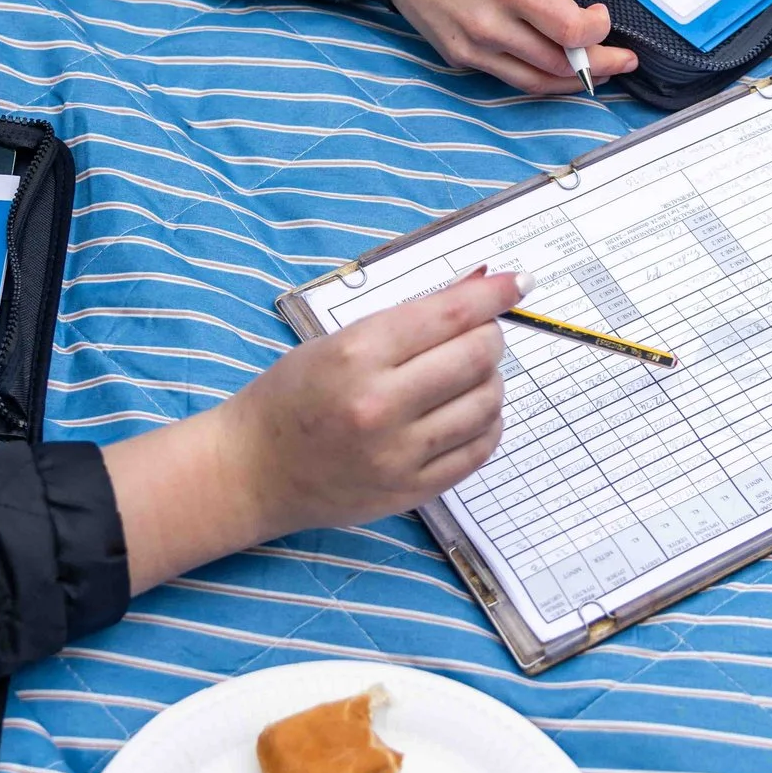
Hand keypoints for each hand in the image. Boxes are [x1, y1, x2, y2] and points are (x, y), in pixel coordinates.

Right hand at [103, 272, 526, 589]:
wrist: (253, 470)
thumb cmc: (291, 396)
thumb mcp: (338, 341)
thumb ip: (409, 319)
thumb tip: (476, 288)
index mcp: (358, 355)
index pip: (450, 316)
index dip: (493, 294)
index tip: (518, 282)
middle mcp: (381, 404)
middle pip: (477, 358)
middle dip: (489, 337)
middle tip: (479, 334)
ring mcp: (399, 454)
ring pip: (486, 404)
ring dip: (490, 381)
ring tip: (468, 375)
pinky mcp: (411, 490)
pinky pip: (478, 450)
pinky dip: (486, 424)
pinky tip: (468, 412)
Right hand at [388, 0, 637, 93]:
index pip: (570, 30)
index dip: (598, 31)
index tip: (603, 18)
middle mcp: (491, 22)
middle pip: (560, 63)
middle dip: (600, 64)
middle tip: (622, 60)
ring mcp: (474, 46)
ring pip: (538, 81)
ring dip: (575, 81)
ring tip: (599, 73)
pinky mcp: (460, 57)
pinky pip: (510, 77)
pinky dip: (539, 76)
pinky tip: (556, 68)